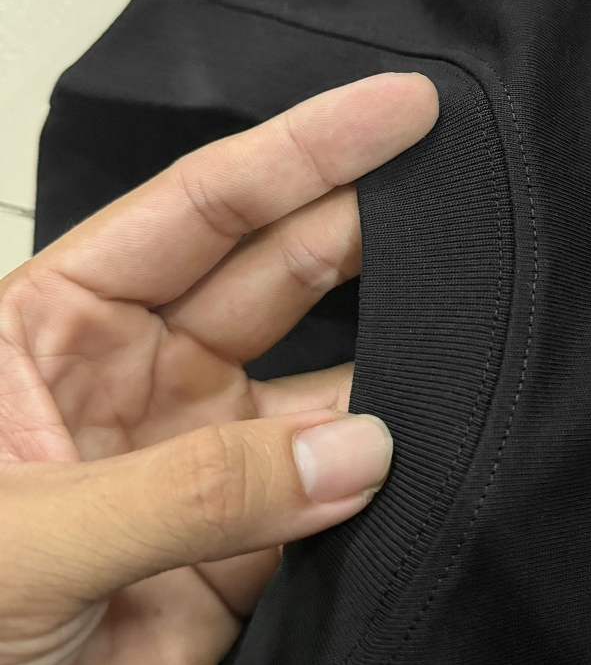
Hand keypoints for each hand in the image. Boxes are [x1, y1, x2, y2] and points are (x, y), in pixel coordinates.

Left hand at [0, 72, 438, 664]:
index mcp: (52, 329)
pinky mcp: (244, 552)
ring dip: (392, 371)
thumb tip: (363, 452)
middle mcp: (138, 384)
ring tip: (471, 334)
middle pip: (275, 278)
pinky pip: (332, 493)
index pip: (197, 210)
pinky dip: (385, 478)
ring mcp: (201, 466)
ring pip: (320, 393)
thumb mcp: (27, 539)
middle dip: (364, 232)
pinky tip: (435, 448)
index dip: (301, 154)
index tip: (399, 112)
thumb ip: (199, 492)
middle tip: (461, 202)